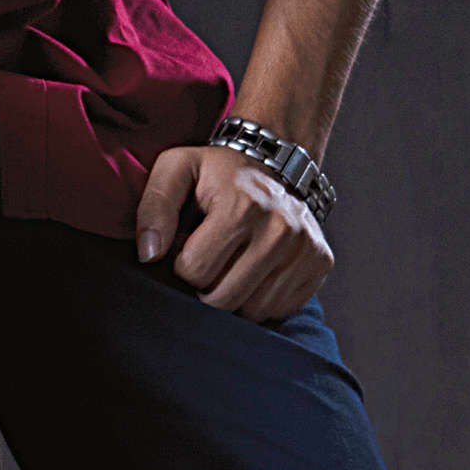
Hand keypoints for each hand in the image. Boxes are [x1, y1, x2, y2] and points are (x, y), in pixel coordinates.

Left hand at [135, 144, 333, 322]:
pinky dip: (261, 299)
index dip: (183, 263)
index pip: (195, 272)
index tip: (190, 245)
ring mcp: (305, 249)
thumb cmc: (217, 171)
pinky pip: (280, 308)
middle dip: (205, 286)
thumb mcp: (176, 169)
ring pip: (252, 310)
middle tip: (209, 260)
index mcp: (242, 208)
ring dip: (234, 296)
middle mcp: (281, 230)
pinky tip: (255, 271)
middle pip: (223, 298)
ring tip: (232, 264)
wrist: (274, 160)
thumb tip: (149, 255)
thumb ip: (153, 208)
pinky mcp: (321, 262)